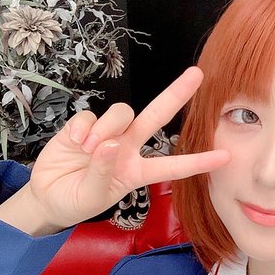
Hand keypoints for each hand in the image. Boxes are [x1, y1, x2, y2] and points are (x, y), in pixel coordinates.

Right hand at [0, 67, 230, 233]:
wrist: (48, 196)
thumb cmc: (77, 200)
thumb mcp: (93, 196)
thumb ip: (103, 172)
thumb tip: (110, 143)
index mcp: (137, 172)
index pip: (173, 166)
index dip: (198, 162)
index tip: (226, 156)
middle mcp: (127, 148)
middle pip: (156, 116)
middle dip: (176, 94)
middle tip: (197, 74)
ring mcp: (106, 134)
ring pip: (121, 113)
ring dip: (107, 128)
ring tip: (88, 150)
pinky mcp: (83, 126)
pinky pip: (90, 116)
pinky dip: (83, 129)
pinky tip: (76, 144)